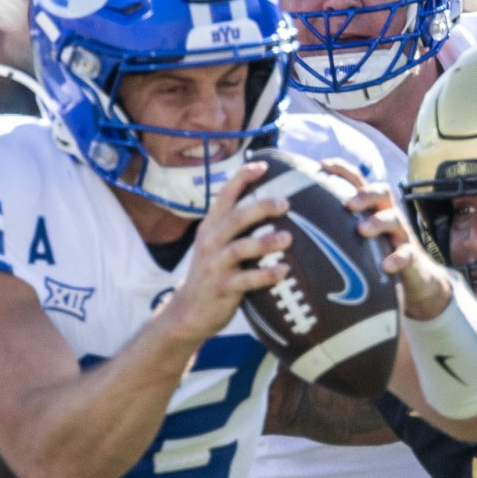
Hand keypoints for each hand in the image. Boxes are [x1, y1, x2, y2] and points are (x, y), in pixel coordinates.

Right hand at [155, 161, 290, 346]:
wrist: (188, 311)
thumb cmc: (213, 273)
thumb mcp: (216, 245)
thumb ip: (235, 227)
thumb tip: (270, 205)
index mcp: (211, 227)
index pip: (225, 195)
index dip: (242, 178)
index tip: (262, 166)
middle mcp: (210, 242)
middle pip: (235, 217)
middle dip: (260, 207)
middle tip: (285, 203)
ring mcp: (214, 265)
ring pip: (240, 248)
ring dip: (265, 242)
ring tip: (288, 238)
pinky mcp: (221, 287)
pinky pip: (245, 280)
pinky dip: (265, 275)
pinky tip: (283, 271)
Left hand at [323, 159, 451, 320]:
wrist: (413, 279)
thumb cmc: (374, 256)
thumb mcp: (354, 238)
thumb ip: (332, 229)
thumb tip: (289, 229)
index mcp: (371, 207)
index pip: (359, 180)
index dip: (342, 169)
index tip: (321, 165)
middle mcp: (387, 214)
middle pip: (382, 191)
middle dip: (365, 194)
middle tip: (348, 204)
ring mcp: (400, 234)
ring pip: (394, 219)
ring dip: (378, 222)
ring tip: (362, 231)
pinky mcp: (410, 256)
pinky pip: (406, 254)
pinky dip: (396, 258)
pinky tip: (386, 265)